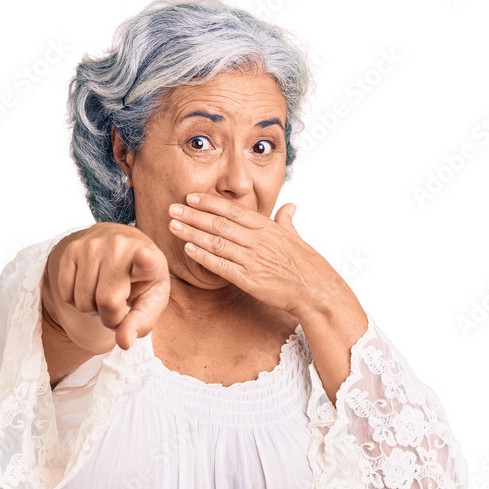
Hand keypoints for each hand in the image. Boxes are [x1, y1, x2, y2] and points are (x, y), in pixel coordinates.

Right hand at [43, 222, 170, 351]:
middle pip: (106, 301)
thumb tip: (123, 342)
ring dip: (93, 309)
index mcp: (150, 259)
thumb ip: (139, 324)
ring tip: (105, 294)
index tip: (145, 257)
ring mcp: (93, 245)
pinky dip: (76, 301)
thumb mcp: (150, 303)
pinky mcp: (71, 249)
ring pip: (83, 302)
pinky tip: (90, 288)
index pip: (147, 260)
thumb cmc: (141, 281)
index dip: (145, 261)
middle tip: (120, 304)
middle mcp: (120, 246)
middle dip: (111, 317)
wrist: (122, 249)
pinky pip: (66, 295)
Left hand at [167, 193, 356, 319]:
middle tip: (172, 208)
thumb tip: (289, 207)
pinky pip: (221, 266)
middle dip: (193, 215)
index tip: (192, 197)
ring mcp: (253, 260)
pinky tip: (188, 250)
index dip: (210, 203)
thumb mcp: (298, 238)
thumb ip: (287, 221)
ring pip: (217, 242)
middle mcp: (258, 241)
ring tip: (173, 226)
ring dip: (192, 233)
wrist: (316, 291)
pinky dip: (204, 257)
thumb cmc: (308, 266)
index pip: (233, 210)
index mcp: (267, 228)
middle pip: (220, 224)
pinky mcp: (249, 280)